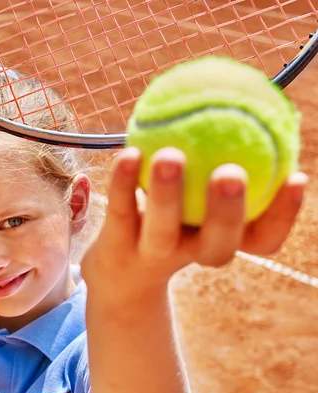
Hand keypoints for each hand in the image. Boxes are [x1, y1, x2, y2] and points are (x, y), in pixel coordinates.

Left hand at [82, 147, 306, 299]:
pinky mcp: (117, 246)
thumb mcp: (197, 197)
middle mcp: (191, 254)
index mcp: (220, 241)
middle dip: (228, 213)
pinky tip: (130, 152)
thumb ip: (220, 160)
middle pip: (218, 246)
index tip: (295, 176)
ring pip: (162, 231)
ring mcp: (152, 254)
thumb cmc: (170, 220)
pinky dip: (123, 183)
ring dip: (167, 194)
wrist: (119, 269)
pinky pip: (121, 211)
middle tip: (231, 173)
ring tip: (170, 156)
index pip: (262, 240)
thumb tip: (251, 102)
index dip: (283, 216)